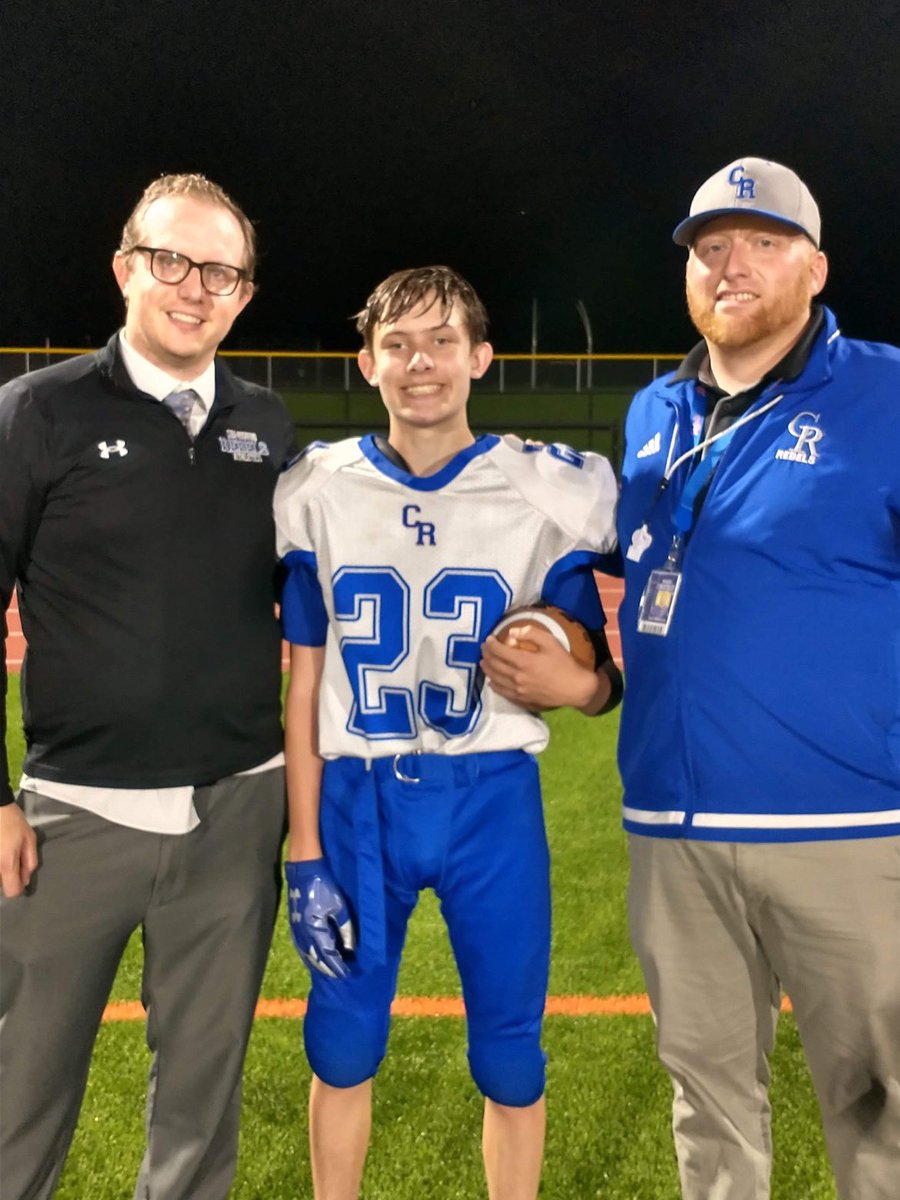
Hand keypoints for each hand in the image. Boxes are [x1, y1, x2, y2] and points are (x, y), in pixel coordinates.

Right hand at [0, 803, 37, 897]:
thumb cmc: (12, 821)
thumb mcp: (29, 839)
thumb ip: (30, 862)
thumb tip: (26, 880)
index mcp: (7, 863)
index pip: (12, 892)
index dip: (18, 886)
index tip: (20, 874)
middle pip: (0, 886)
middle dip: (7, 876)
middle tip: (10, 857)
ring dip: (1, 870)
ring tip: (3, 852)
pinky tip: (0, 850)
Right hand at [284, 858, 355, 979]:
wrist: (303, 870)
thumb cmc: (324, 886)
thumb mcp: (339, 907)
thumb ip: (345, 929)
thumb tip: (351, 948)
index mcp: (316, 931)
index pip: (328, 955)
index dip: (338, 966)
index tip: (347, 975)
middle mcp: (304, 935)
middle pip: (316, 958)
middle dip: (328, 968)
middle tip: (339, 976)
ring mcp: (296, 930)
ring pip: (307, 954)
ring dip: (318, 964)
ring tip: (328, 971)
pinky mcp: (294, 925)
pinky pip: (302, 947)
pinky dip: (309, 955)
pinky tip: (314, 957)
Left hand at [481, 624, 601, 711]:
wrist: (575, 689)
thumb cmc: (565, 664)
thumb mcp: (551, 643)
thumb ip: (532, 634)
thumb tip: (512, 632)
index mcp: (524, 662)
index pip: (499, 652)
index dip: (491, 644)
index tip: (488, 639)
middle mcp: (517, 677)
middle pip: (495, 666)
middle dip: (486, 655)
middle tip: (483, 649)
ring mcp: (519, 691)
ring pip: (496, 680)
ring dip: (487, 670)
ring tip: (483, 663)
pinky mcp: (522, 700)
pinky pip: (503, 693)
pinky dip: (494, 686)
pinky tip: (492, 682)